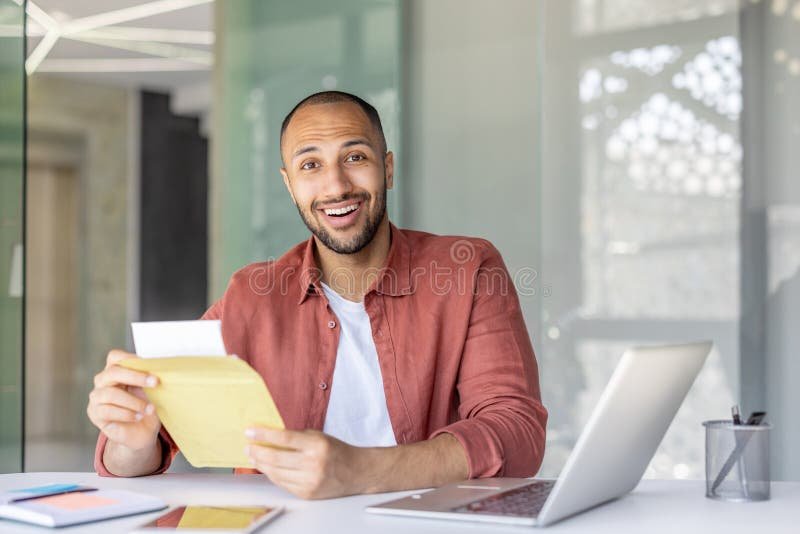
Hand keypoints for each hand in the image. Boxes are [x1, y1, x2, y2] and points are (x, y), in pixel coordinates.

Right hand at [87, 349, 160, 451]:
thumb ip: (150, 380)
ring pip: (110, 394)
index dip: (129, 357)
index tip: (148, 364)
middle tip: (155, 382)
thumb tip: (161, 370)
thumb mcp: (151, 391)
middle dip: (136, 376)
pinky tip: (138, 416)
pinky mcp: (95, 414)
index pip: (114, 357)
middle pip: (112, 372)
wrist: (141, 432)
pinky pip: (108, 411)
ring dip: (134, 401)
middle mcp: (102, 382)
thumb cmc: (146, 407)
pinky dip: (126, 414)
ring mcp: (96, 398)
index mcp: (116, 371)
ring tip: (149, 409)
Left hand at [244, 428, 369, 499]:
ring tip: (254, 457)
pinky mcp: (307, 493)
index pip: (284, 438)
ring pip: (276, 473)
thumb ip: (296, 437)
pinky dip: (272, 475)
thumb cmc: (337, 451)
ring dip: (261, 464)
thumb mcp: (318, 437)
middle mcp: (313, 464)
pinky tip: (268, 468)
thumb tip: (269, 437)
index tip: (250, 431)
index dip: (264, 435)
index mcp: (317, 445)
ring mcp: (310, 481)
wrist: (356, 472)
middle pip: (276, 458)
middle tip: (248, 446)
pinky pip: (282, 484)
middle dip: (257, 451)